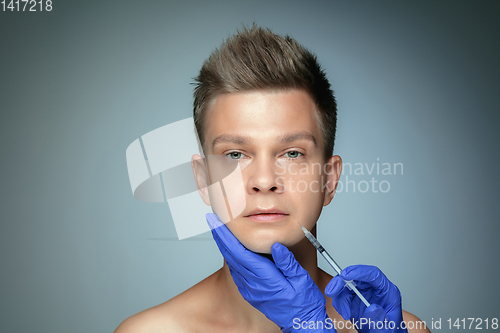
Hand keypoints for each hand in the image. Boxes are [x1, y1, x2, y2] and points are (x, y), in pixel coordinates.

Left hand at [206, 213, 333, 332]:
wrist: (302, 323)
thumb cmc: (304, 303)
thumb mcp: (302, 280)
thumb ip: (287, 263)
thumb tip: (276, 245)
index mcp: (266, 279)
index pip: (240, 253)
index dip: (227, 236)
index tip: (218, 223)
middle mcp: (254, 285)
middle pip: (231, 256)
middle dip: (220, 237)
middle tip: (212, 220)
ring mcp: (250, 290)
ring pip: (232, 264)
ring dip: (224, 246)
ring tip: (220, 230)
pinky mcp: (251, 293)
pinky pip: (237, 272)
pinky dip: (231, 257)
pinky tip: (231, 249)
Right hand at [325, 265, 407, 332]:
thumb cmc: (389, 330)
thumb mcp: (387, 328)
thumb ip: (380, 319)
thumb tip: (372, 308)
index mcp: (386, 291)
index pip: (373, 274)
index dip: (359, 272)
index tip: (345, 275)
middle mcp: (374, 289)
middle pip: (356, 276)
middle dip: (341, 282)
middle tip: (331, 291)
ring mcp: (363, 293)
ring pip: (346, 285)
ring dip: (339, 296)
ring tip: (345, 312)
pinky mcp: (354, 298)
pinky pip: (342, 294)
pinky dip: (339, 302)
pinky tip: (345, 312)